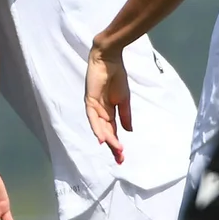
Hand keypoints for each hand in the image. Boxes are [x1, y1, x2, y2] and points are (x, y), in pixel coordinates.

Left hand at [85, 45, 130, 163]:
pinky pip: (92, 117)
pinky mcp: (89, 100)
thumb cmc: (117, 77)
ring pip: (100, 127)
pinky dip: (97, 128)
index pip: (112, 131)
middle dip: (113, 146)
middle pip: (106, 132)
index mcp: (108, 111)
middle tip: (120, 159)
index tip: (123, 156)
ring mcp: (94, 106)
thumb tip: (129, 131)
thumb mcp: (124, 99)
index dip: (117, 143)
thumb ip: (125, 115)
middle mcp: (100, 112)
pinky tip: (102, 138)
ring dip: (107, 139)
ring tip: (115, 150)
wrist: (110, 60)